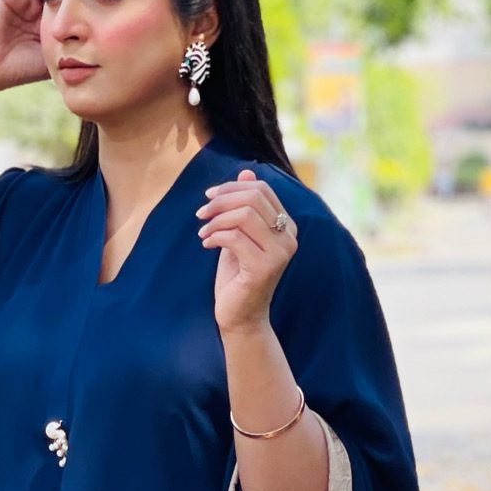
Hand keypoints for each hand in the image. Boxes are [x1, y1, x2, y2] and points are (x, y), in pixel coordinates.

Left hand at [196, 170, 298, 333]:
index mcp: (286, 227)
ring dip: (216, 220)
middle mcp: (289, 238)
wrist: (239, 318)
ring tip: (203, 232)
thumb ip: (244, 208)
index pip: (261, 190)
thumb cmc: (237, 277)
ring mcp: (279, 254)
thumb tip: (246, 173)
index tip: (209, 197)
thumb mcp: (239, 236)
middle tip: (201, 212)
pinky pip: (235, 238)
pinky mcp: (264, 269)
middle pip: (253, 198)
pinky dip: (215, 236)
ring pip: (245, 215)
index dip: (232, 188)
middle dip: (221, 201)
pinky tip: (206, 244)